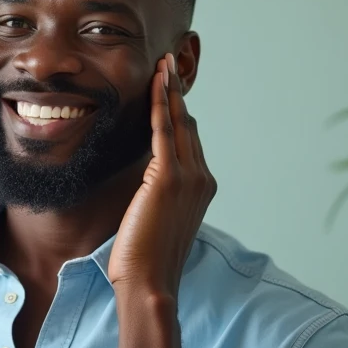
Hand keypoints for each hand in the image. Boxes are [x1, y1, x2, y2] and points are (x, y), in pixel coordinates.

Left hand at [108, 53, 216, 304]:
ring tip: (163, 65)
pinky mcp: (168, 178)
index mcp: (201, 188)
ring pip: (179, 122)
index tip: (171, 89)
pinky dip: (160, 104)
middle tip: (169, 64)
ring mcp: (189, 177)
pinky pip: (163, 130)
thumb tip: (145, 183)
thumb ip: (158, 196)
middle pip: (189, 124)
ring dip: (170, 90)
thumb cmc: (147, 260)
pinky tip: (156, 83)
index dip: (180, 111)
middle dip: (178, 93)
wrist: (151, 282)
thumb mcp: (158, 220)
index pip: (190, 139)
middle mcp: (201, 178)